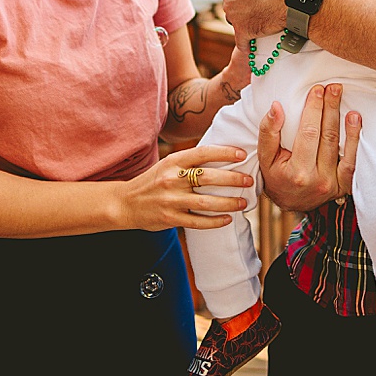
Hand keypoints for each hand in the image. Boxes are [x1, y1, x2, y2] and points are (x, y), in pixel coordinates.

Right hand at [118, 145, 251, 230]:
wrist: (125, 202)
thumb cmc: (153, 181)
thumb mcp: (168, 164)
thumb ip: (190, 161)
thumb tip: (223, 156)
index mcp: (173, 161)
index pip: (203, 153)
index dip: (225, 153)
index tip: (242, 155)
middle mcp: (172, 179)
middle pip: (208, 178)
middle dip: (233, 179)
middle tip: (250, 181)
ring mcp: (171, 200)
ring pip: (206, 203)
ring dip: (229, 203)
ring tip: (244, 203)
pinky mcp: (170, 218)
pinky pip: (197, 222)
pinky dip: (215, 221)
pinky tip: (227, 219)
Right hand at [258, 83, 360, 212]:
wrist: (291, 202)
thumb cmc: (275, 176)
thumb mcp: (265, 157)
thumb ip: (269, 131)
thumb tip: (276, 107)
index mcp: (297, 172)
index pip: (308, 134)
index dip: (314, 110)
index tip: (317, 90)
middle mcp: (318, 180)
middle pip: (327, 138)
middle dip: (330, 109)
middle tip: (333, 88)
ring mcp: (334, 185)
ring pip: (343, 149)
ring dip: (346, 123)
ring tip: (346, 101)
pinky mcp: (344, 186)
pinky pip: (354, 163)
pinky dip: (355, 141)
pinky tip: (356, 121)